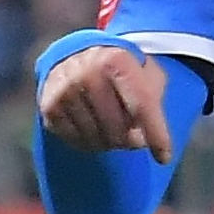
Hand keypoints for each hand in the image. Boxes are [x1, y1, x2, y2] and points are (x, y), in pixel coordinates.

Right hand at [37, 42, 173, 163]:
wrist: (75, 55)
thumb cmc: (118, 69)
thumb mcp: (144, 70)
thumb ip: (154, 96)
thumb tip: (144, 137)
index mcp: (116, 59)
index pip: (141, 105)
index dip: (155, 134)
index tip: (163, 158)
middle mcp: (88, 73)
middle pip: (119, 130)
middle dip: (130, 140)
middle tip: (132, 134)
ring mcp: (65, 90)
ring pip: (97, 140)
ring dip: (109, 142)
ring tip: (111, 127)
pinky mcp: (50, 107)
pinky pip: (76, 142)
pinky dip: (89, 142)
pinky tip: (93, 128)